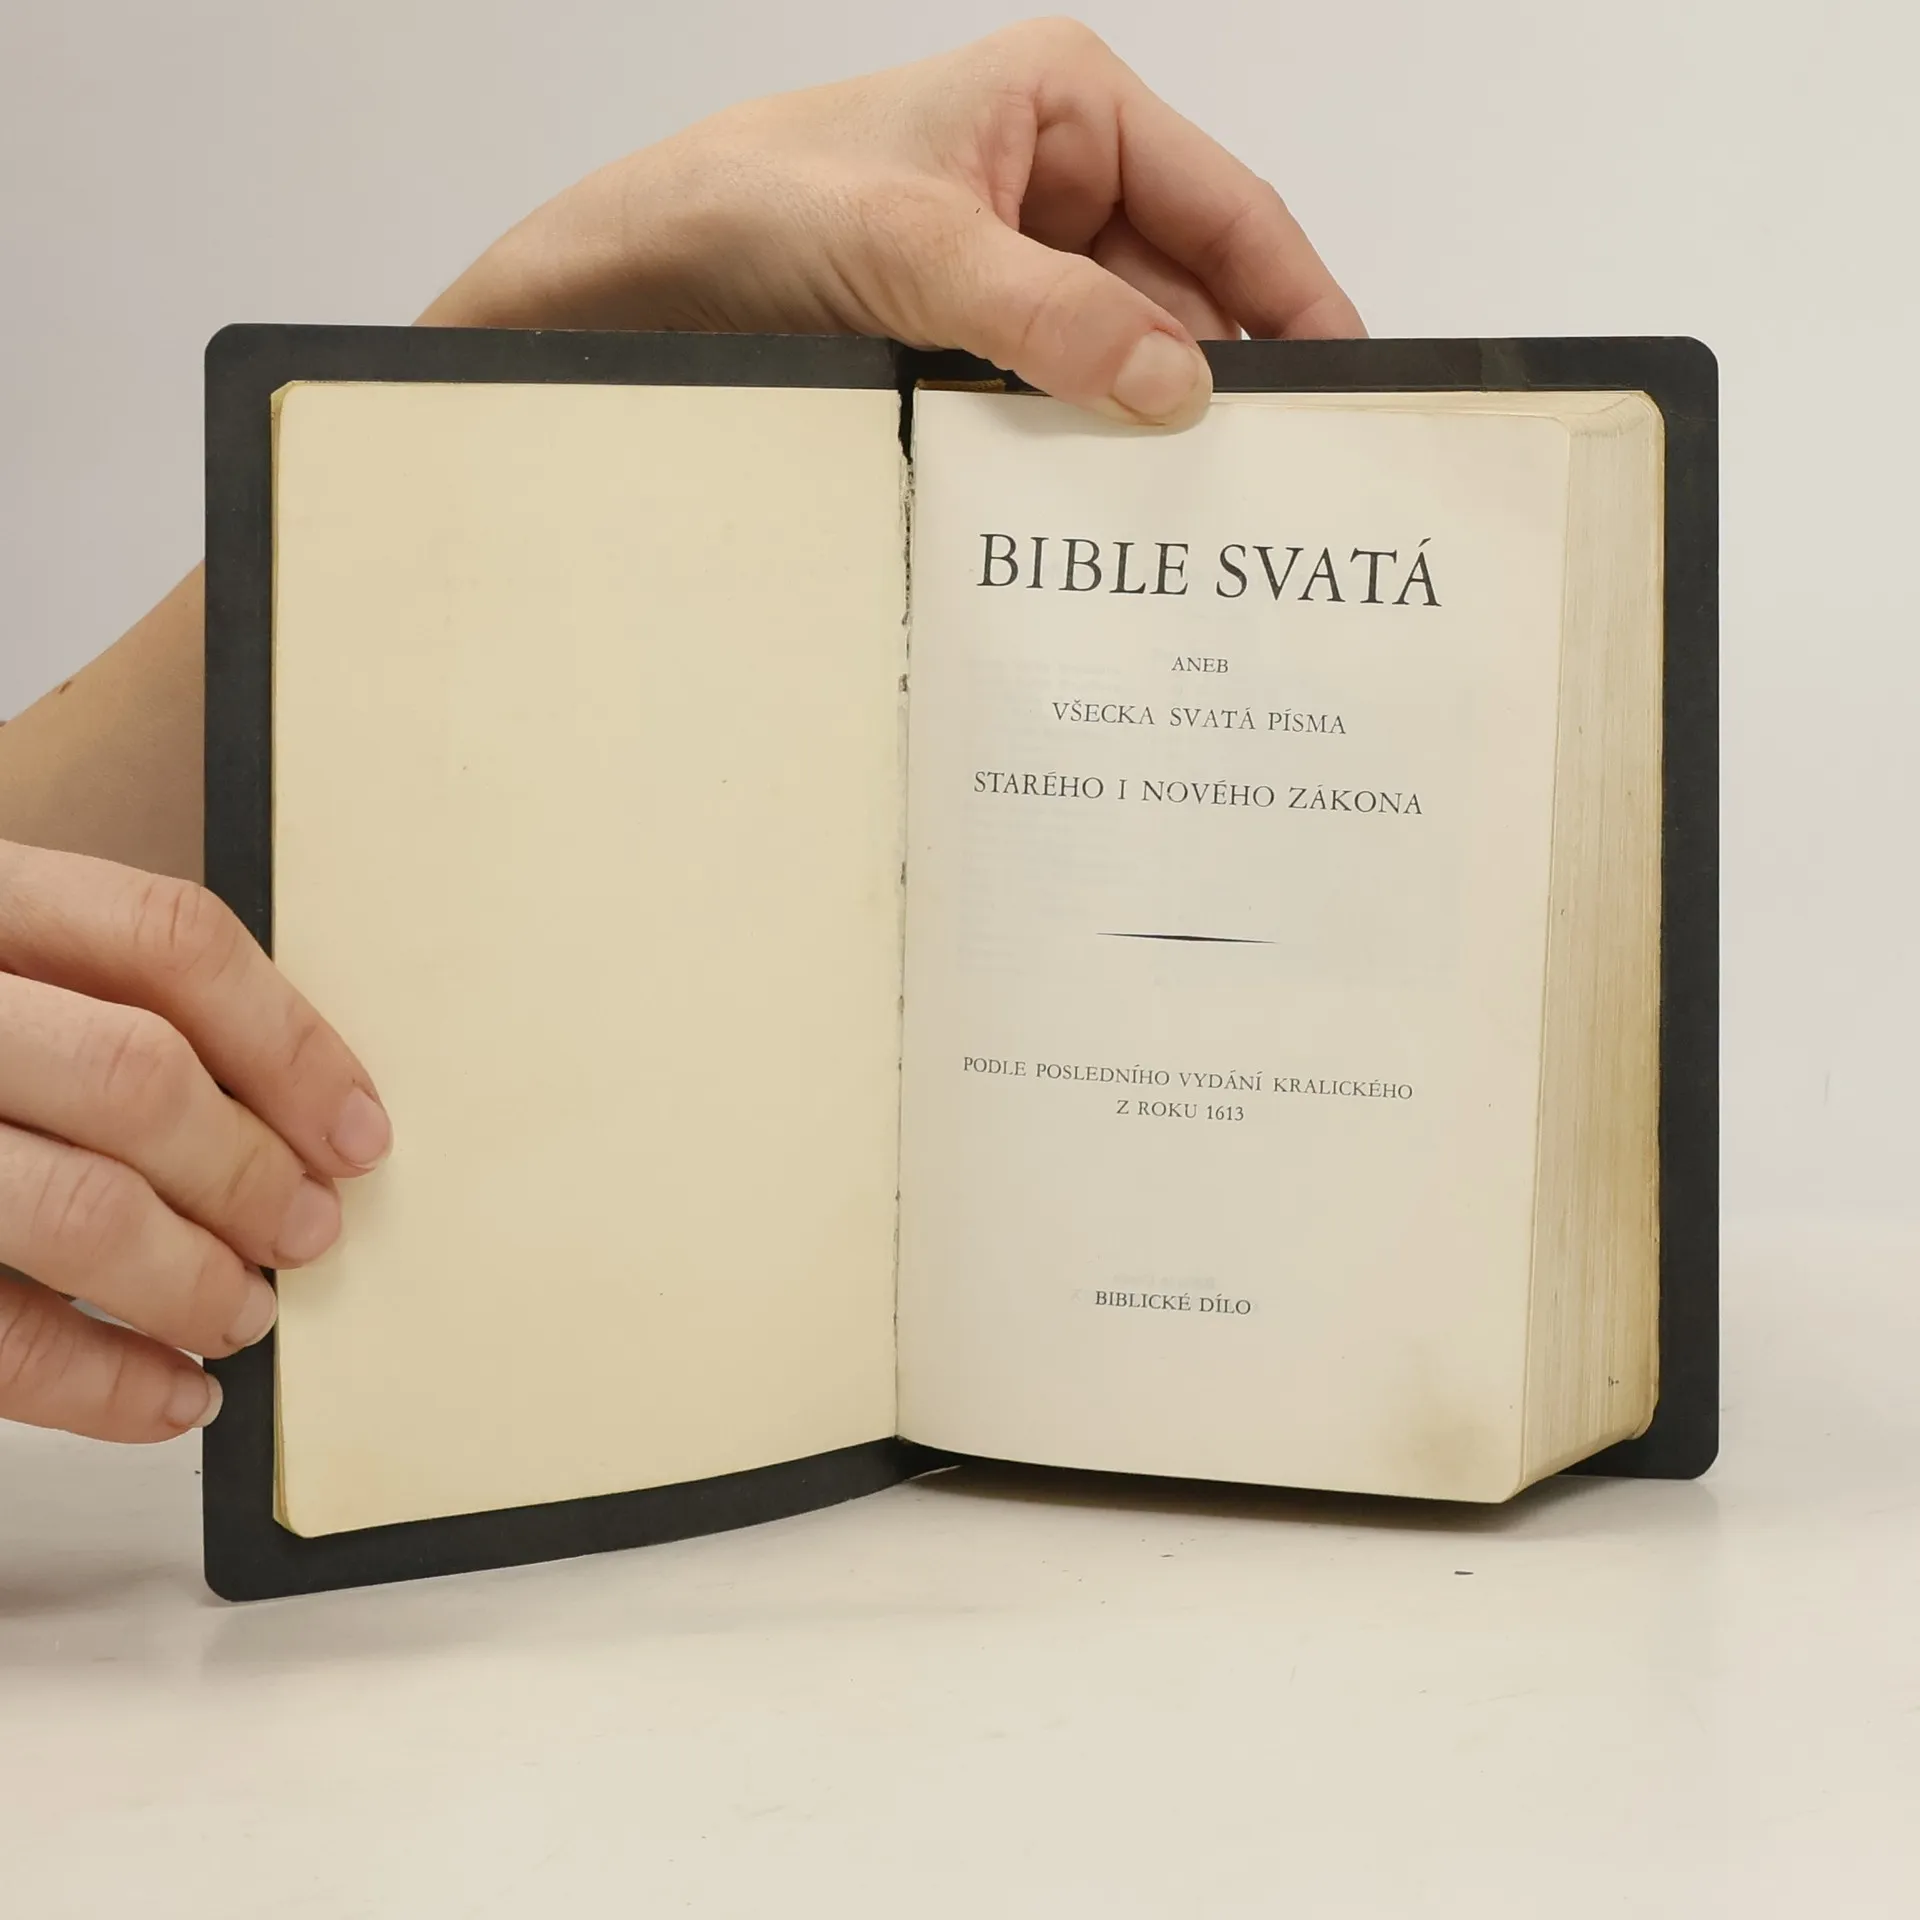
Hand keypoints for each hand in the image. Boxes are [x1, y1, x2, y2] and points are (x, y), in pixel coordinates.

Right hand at [0, 843, 390, 1440]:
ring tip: (243, 1312)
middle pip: (137, 1075)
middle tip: (309, 1231)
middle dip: (251, 1172)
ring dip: (192, 1279)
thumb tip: (294, 1120)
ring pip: (76, 1208)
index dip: (290, 1042)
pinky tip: (173, 1394)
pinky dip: (106, 1385)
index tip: (358, 1130)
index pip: (166, 939)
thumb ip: (88, 1001)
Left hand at [423, 17, 1362, 427]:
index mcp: (1067, 109)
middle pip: (1185, 294)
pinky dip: (1080, 447)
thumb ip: (1049, 317)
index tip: (1345, 390)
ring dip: (1145, 429)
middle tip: (1272, 486)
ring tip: (1195, 517)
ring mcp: (1014, 269)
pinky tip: (1102, 506)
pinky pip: (1057, 398)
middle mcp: (1056, 184)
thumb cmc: (747, 206)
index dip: (1296, 301)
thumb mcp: (913, 248)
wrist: (623, 284)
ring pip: (1121, 357)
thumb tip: (1173, 385)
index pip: (1228, 210)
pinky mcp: (970, 340)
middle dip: (1222, 385)